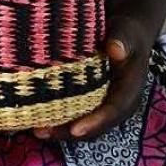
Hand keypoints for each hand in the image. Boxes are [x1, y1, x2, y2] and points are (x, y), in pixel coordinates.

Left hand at [31, 16, 151, 142]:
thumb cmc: (126, 34)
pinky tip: (38, 117)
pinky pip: (76, 114)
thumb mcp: (127, 33)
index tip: (75, 129)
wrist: (125, 36)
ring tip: (36, 130)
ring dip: (60, 129)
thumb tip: (115, 49)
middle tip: (44, 132)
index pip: (113, 111)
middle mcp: (116, 105)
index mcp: (129, 92)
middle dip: (69, 132)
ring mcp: (102, 105)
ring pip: (83, 124)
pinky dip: (58, 118)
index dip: (95, 122)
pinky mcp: (90, 101)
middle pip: (94, 126)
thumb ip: (123, 40)